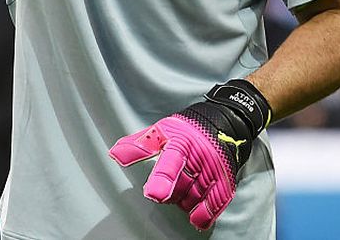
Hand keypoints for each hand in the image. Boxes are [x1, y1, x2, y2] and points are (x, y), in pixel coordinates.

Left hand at [108, 80, 270, 230]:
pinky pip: (214, 206)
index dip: (162, 179)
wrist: (223, 122)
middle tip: (165, 184)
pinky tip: (195, 216)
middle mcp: (200, 158)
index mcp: (181, 142)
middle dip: (169, 191)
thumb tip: (115, 155)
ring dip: (182, 201)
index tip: (154, 194)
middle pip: (178, 189)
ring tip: (182, 188)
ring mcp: (214, 172)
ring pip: (192, 200)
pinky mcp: (225, 183)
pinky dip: (202, 215)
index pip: (171, 162)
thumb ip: (139, 145)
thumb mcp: (161, 131)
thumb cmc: (186, 129)